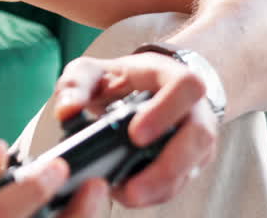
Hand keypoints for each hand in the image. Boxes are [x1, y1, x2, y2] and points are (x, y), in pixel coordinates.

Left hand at [52, 53, 218, 207]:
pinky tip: (129, 195)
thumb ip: (76, 85)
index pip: (186, 86)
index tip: (135, 136)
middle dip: (168, 166)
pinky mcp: (191, 160)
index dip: (165, 111)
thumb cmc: (119, 78)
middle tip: (132, 186)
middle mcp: (193, 106)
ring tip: (126, 195)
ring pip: (193, 165)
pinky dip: (156, 192)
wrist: (144, 87)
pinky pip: (181, 180)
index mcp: (172, 75)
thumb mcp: (93, 71)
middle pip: (199, 136)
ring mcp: (196, 136)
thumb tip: (67, 112)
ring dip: (161, 186)